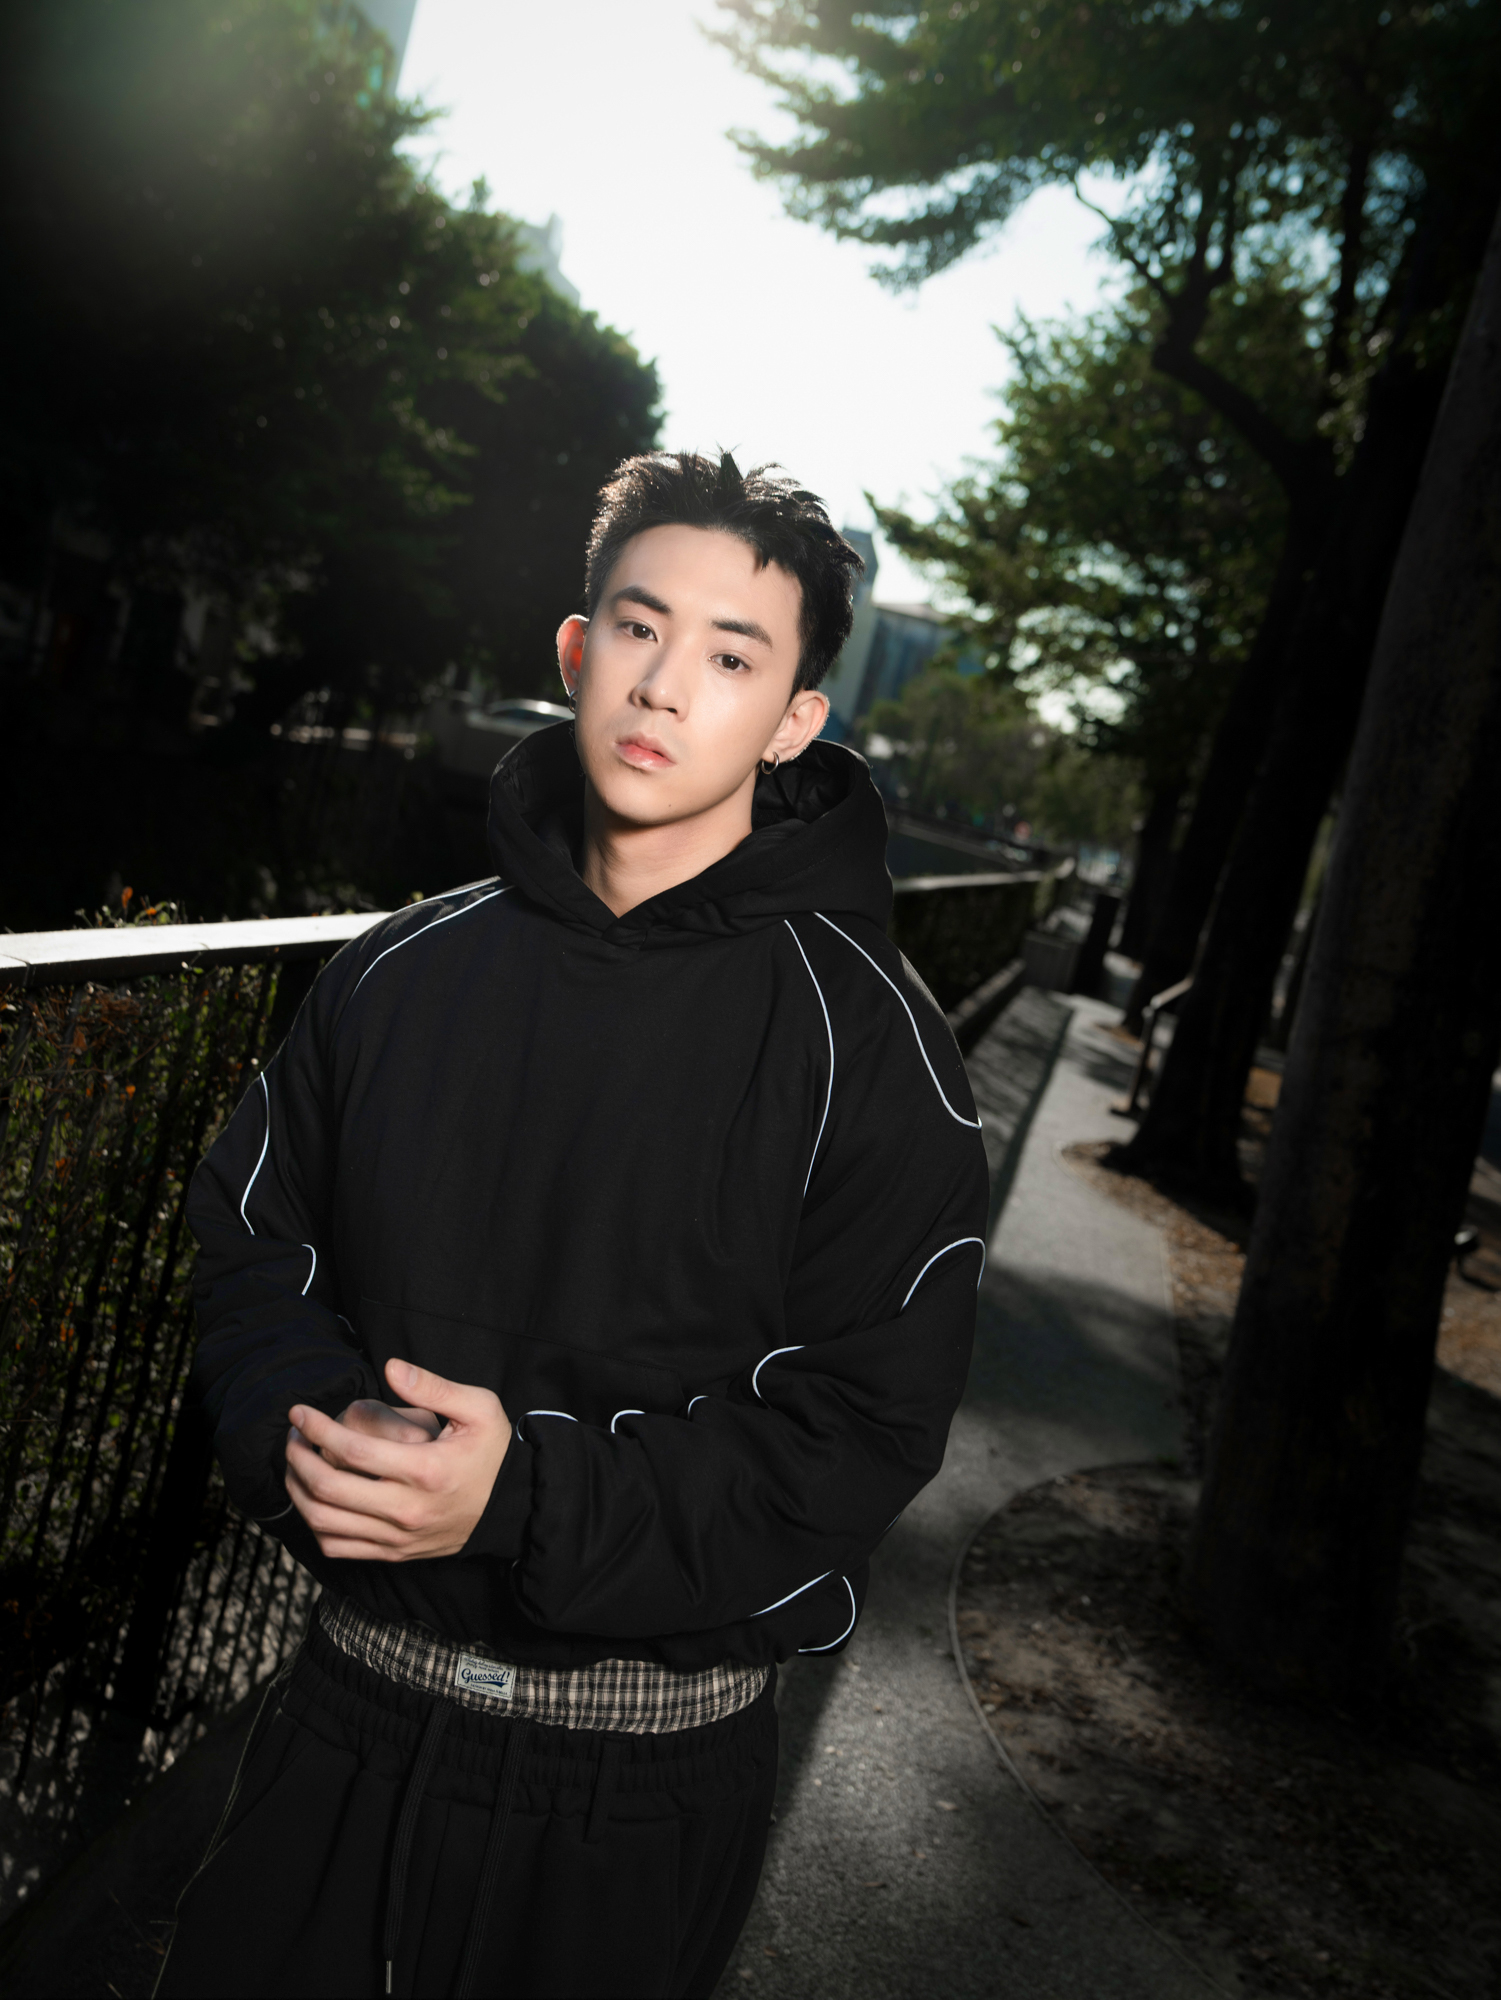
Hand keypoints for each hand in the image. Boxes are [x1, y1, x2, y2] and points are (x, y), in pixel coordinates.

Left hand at [286, 1359, 510, 1561]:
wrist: (512, 1508)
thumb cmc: (493, 1453)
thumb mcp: (479, 1408)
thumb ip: (433, 1386)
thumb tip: (391, 1368)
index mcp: (425, 1469)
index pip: (352, 1450)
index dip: (316, 1428)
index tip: (300, 1412)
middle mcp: (407, 1509)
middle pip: (328, 1489)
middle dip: (297, 1457)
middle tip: (292, 1435)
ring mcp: (398, 1536)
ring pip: (325, 1522)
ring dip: (298, 1491)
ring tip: (295, 1464)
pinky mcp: (394, 1553)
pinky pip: (338, 1547)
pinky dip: (315, 1524)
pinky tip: (314, 1499)